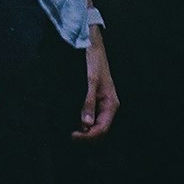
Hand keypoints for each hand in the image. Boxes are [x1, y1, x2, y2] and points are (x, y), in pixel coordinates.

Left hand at [72, 25, 118, 140]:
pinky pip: (93, 118)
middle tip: (71, 135)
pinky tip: (76, 122)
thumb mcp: (91, 81)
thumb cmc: (95, 62)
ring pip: (96, 126)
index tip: (74, 135)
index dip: (88, 136)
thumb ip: (89, 102)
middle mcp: (109, 107)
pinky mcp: (97, 101)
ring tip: (72, 131)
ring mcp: (103, 105)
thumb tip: (86, 124)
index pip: (102, 129)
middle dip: (87, 137)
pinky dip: (85, 123)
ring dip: (86, 132)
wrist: (94, 46)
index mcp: (111, 104)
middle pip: (100, 130)